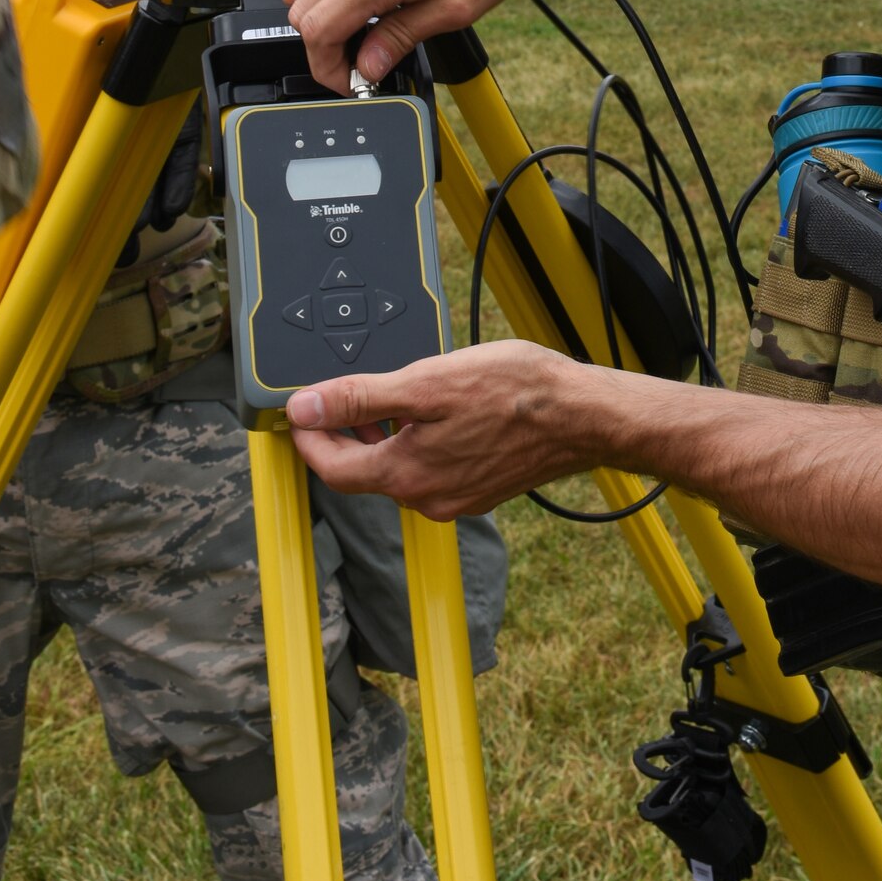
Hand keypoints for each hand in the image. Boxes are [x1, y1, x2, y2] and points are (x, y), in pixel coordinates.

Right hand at [281, 0, 549, 92]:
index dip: (328, 67)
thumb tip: (367, 65)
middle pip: (299, 9)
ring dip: (321, 13)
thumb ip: (401, 37)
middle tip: (358, 58)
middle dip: (322, 44)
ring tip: (362, 28)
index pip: (317, 30)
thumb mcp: (456, 8)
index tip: (350, 79)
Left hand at [287, 343, 601, 517]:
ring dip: (382, 437)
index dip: (309, 439)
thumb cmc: (514, 393)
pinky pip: (431, 469)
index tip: (298, 412)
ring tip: (385, 397)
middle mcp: (427, 497)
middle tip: (338, 397)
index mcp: (406, 475)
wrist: (583, 416)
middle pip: (364, 472)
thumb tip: (305, 408)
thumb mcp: (427, 383)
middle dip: (345, 435)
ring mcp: (456, 497)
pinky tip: (432, 412)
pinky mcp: (480, 488)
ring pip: (399, 470)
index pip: (333, 469)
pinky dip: (417, 443)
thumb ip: (361, 399)